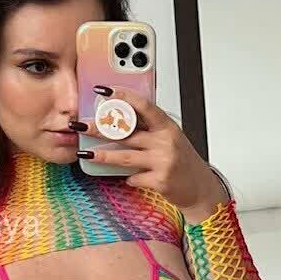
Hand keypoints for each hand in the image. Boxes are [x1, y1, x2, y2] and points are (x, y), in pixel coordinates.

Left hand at [82, 93, 225, 222]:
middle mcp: (165, 141)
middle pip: (127, 132)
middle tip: (81, 125)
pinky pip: (134, 178)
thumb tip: (118, 120)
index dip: (123, 96)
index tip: (105, 91)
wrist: (200, 188)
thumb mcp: (170, 138)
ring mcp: (163, 161)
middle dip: (100, 128)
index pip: (143, 106)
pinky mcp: (160, 181)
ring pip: (125, 156)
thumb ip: (149, 129)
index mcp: (167, 126)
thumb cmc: (182, 161)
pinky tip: (128, 178)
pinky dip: (128, 178)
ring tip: (86, 153)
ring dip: (102, 155)